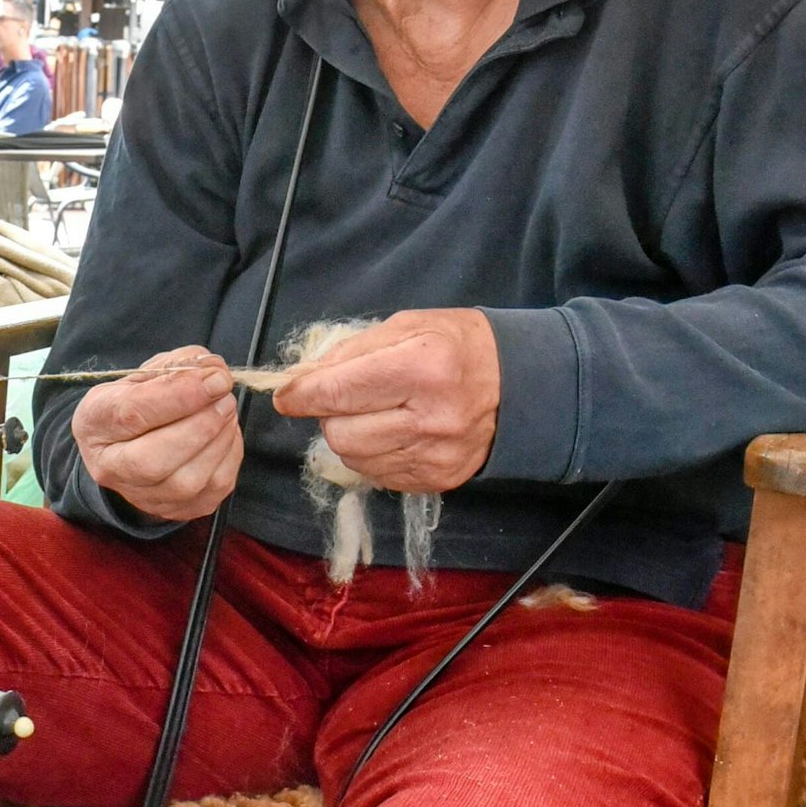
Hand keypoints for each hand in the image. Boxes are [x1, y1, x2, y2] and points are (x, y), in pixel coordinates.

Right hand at [72, 348, 241, 522]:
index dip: (179, 396)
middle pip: (154, 461)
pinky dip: (229, 454)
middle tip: (224, 396)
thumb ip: (179, 366)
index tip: (214, 378)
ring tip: (225, 409)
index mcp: (94, 423)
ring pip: (189, 480)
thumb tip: (215, 373)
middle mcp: (110, 469)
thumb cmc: (139, 402)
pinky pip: (215, 487)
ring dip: (220, 438)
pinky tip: (223, 432)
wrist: (132, 446)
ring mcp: (143, 497)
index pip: (132, 414)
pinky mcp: (179, 510)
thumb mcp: (146, 374)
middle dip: (201, 425)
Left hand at [272, 309, 500, 493]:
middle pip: (339, 433)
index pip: (338, 392)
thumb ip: (350, 352)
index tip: (286, 395)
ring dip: (350, 436)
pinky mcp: (436, 480)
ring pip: (353, 458)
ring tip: (377, 413)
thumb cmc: (458, 345)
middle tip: (348, 397)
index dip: (302, 395)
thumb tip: (302, 380)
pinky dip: (373, 454)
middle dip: (331, 414)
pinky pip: (377, 475)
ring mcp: (434, 455)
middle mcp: (430, 418)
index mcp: (421, 368)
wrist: (519, 385)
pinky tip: (395, 432)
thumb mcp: (407, 326)